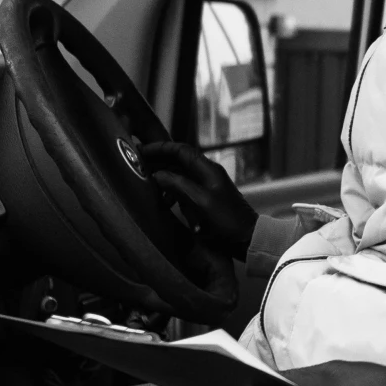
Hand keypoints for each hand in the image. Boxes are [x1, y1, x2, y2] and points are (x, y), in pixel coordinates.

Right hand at [138, 141, 257, 259]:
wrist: (247, 238)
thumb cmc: (227, 220)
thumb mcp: (200, 202)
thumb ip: (178, 185)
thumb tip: (157, 175)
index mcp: (208, 169)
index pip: (181, 150)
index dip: (160, 148)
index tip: (140, 151)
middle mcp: (207, 173)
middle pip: (178, 161)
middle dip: (158, 164)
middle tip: (138, 167)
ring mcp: (207, 186)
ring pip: (180, 176)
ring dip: (165, 181)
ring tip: (151, 189)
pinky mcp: (206, 199)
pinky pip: (185, 191)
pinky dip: (173, 194)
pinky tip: (166, 204)